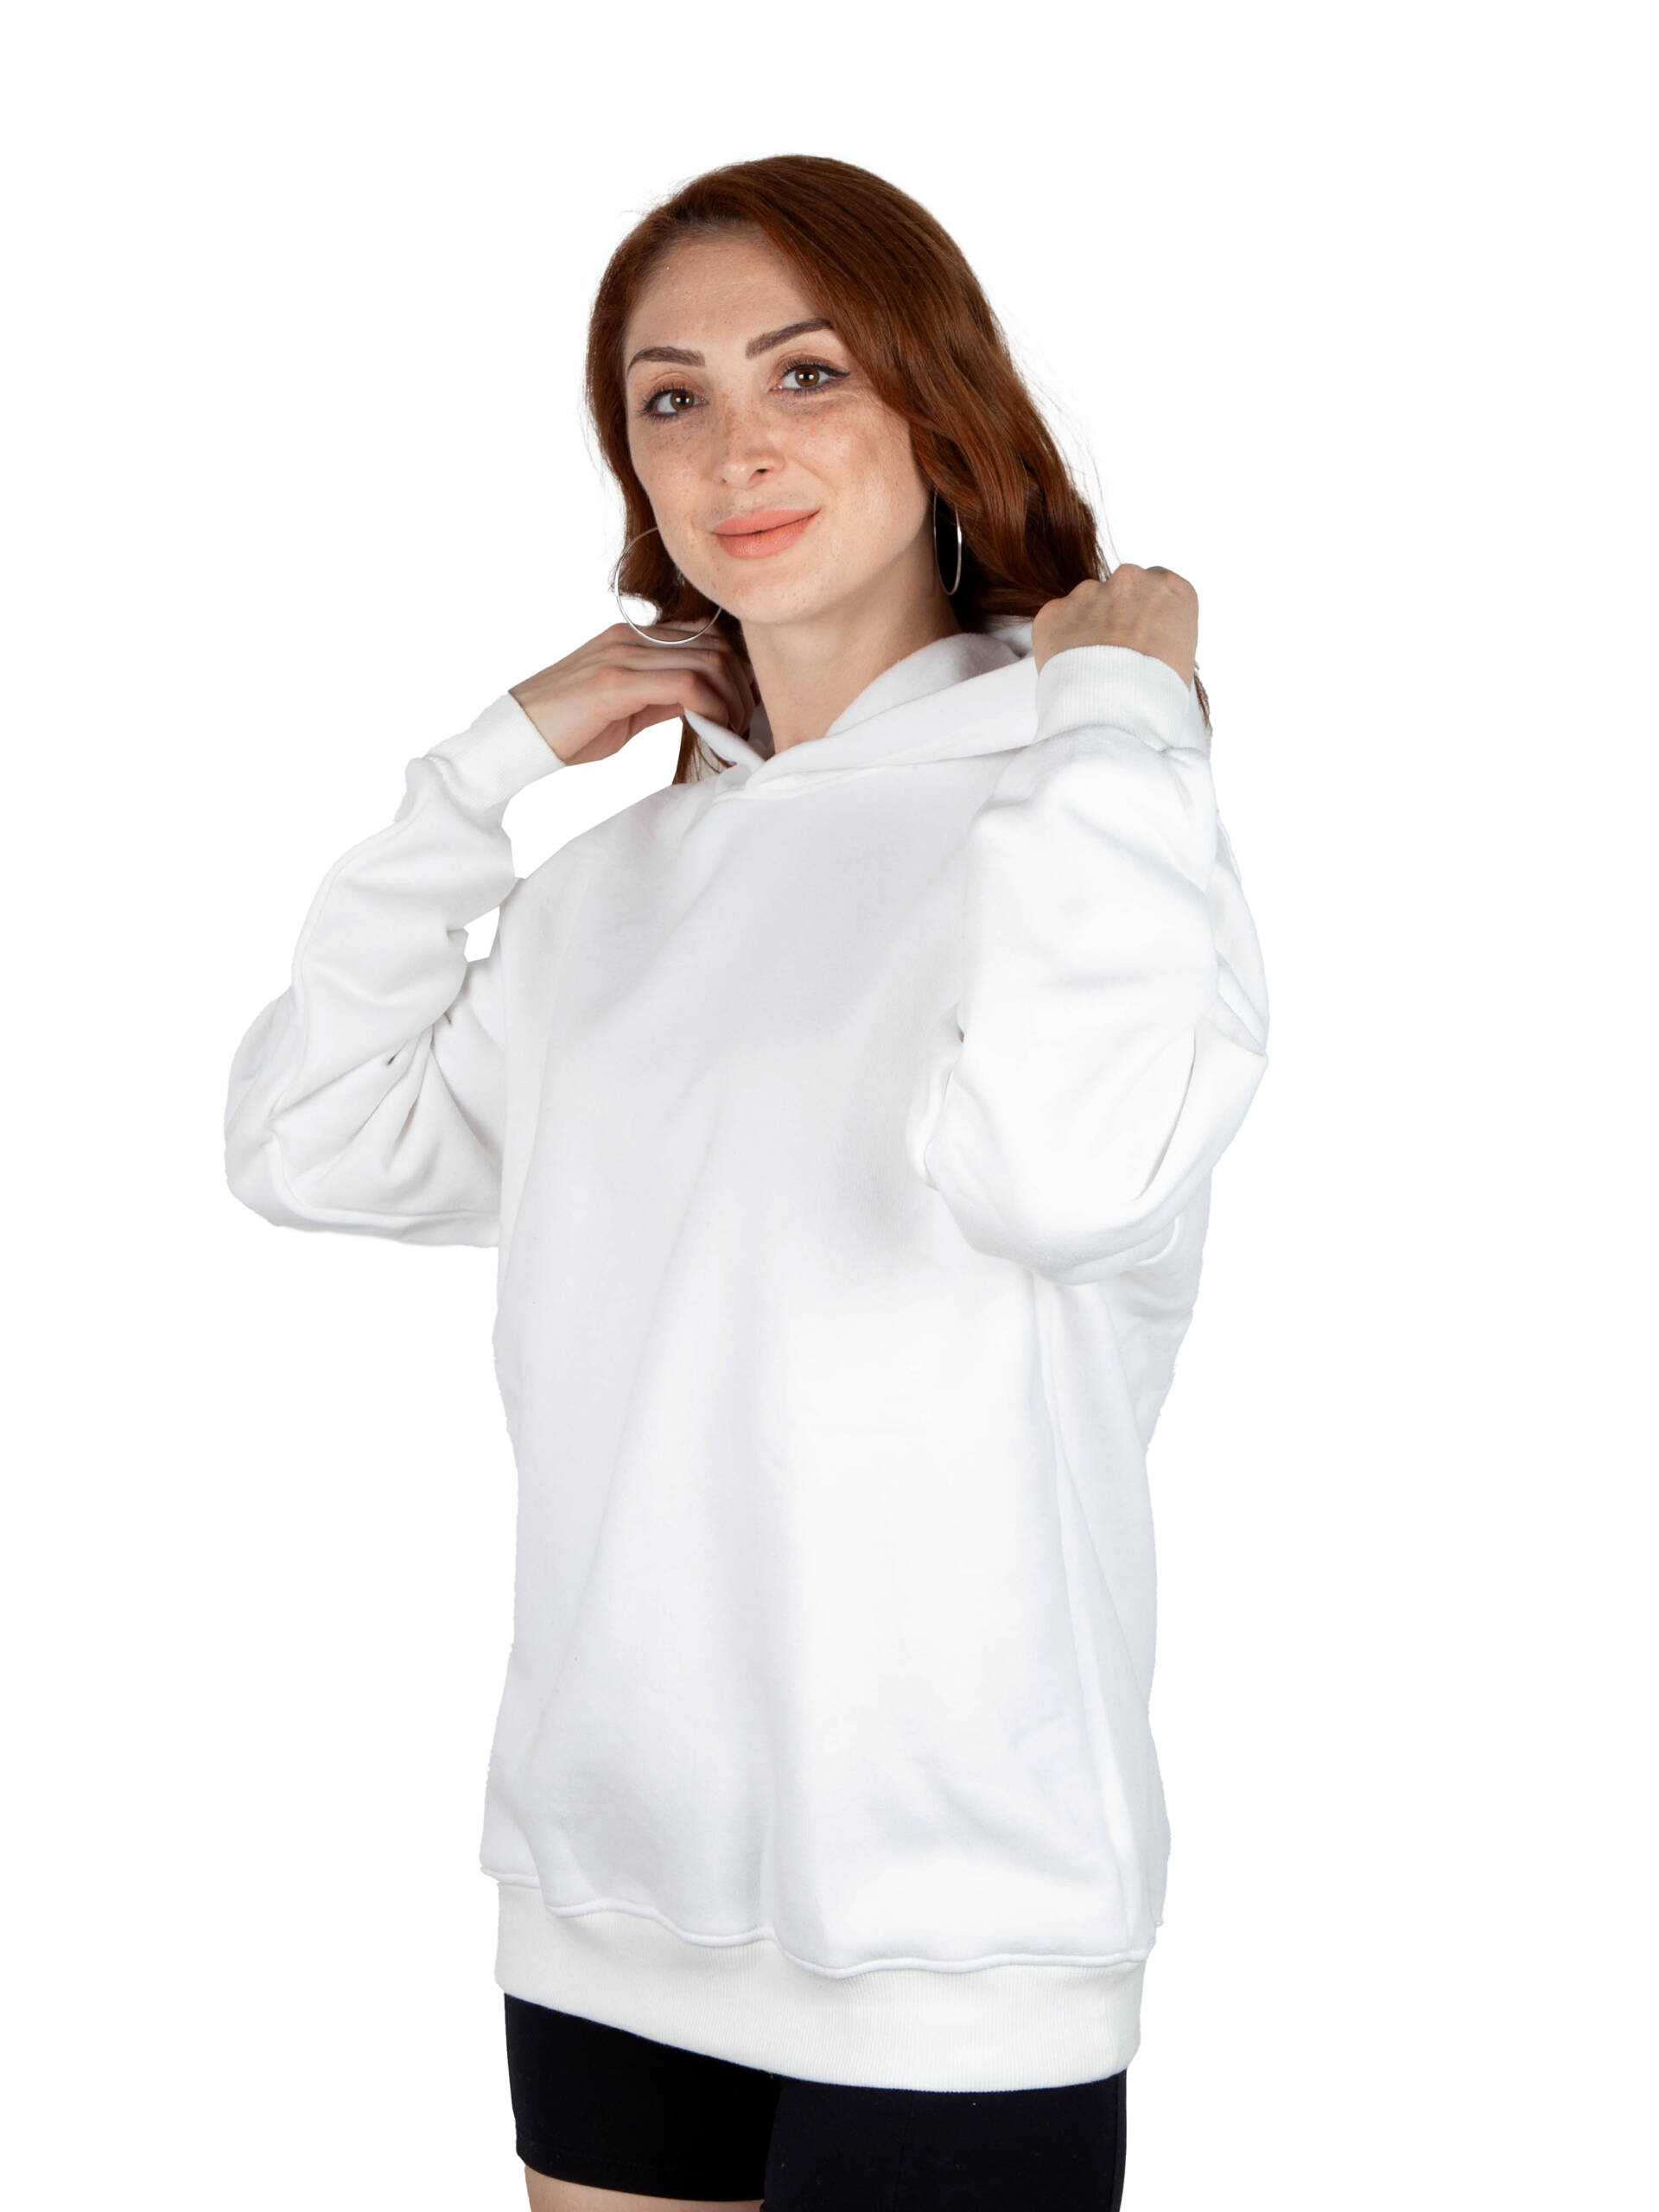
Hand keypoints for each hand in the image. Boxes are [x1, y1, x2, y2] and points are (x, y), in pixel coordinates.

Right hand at [509, 621, 756, 766]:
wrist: (516, 736)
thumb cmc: (567, 729)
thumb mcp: (625, 710)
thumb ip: (662, 699)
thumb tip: (701, 705)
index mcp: (632, 639)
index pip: (704, 634)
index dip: (735, 668)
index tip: (743, 703)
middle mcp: (630, 638)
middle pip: (715, 645)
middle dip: (741, 686)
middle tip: (744, 723)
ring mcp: (622, 656)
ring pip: (706, 661)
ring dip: (731, 700)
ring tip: (731, 730)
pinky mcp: (615, 682)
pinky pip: (684, 683)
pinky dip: (710, 707)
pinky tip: (711, 729)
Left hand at [1030, 566, 1197, 687]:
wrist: (1116, 713)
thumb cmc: (1156, 696)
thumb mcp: (1181, 657)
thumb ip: (1161, 632)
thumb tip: (1143, 639)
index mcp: (1170, 588)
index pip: (1156, 585)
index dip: (1145, 612)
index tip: (1140, 634)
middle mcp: (1131, 579)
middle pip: (1121, 589)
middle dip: (1115, 615)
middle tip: (1113, 654)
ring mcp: (1090, 591)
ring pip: (1086, 603)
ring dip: (1086, 627)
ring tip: (1090, 667)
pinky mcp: (1055, 610)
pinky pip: (1056, 621)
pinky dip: (1058, 641)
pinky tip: (1068, 669)